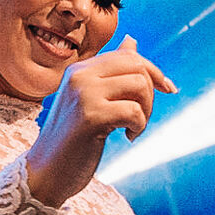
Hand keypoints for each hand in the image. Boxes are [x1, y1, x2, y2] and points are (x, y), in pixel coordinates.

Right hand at [25, 37, 177, 206]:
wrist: (45, 172)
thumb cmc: (71, 140)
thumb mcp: (90, 99)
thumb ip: (110, 72)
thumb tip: (131, 41)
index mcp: (79, 69)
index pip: (128, 56)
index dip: (154, 71)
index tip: (168, 89)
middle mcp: (79, 76)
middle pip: (137, 66)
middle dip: (151, 92)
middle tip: (141, 118)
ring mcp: (83, 95)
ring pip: (140, 86)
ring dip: (146, 111)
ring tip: (133, 129)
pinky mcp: (90, 116)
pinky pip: (134, 112)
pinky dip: (139, 127)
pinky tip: (127, 138)